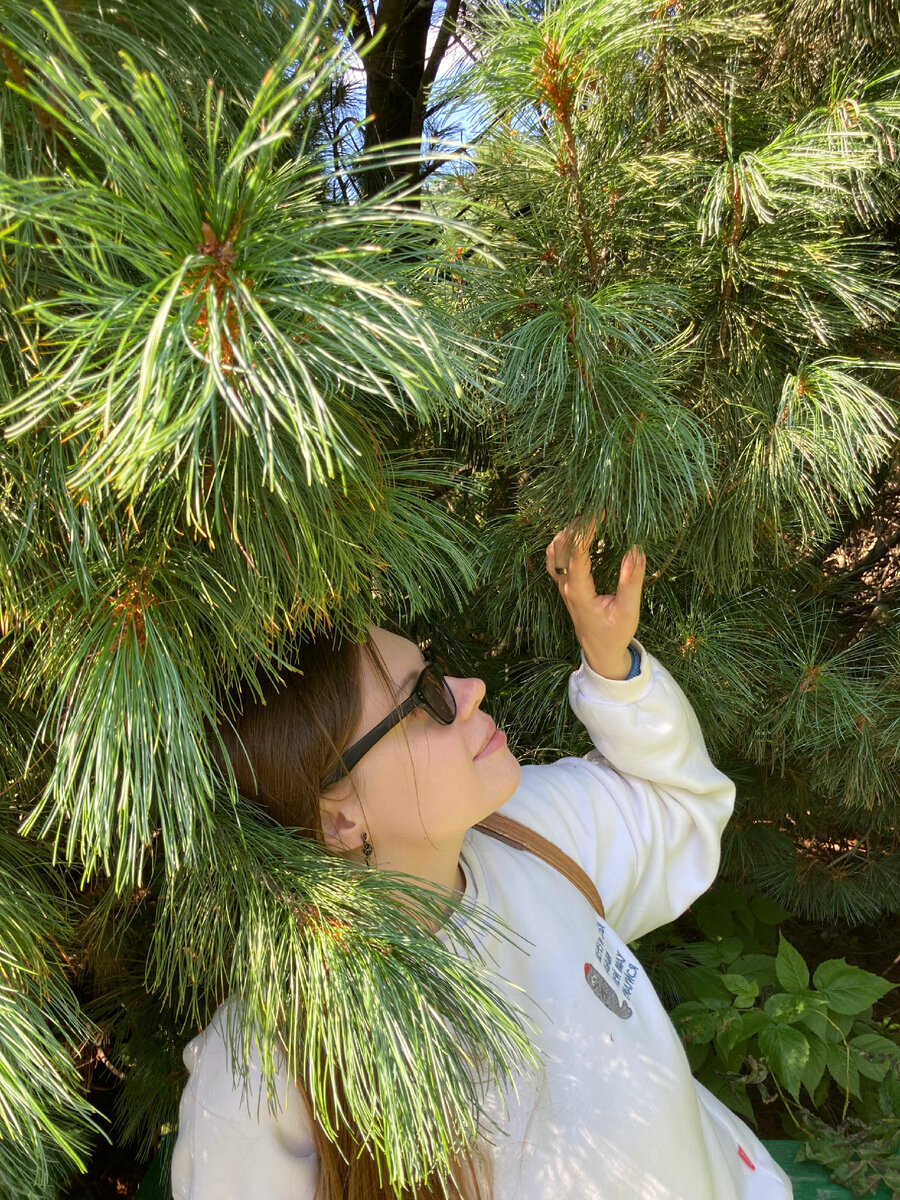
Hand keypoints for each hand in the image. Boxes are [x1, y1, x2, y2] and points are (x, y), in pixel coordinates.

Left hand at [545, 525, 646, 678]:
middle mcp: (565, 586)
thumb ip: (631, 582)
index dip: (586, 529)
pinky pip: (555, 558)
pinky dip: (564, 541)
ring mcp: (562, 586)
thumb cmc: (614, 634)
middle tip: (598, 509)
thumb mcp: (628, 611)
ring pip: (554, 550)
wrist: (600, 653)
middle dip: (578, 524)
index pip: (576, 551)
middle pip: (561, 546)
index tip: (601, 511)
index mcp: (578, 591)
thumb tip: (636, 550)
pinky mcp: (565, 586)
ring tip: (589, 517)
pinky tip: (578, 533)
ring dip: (569, 531)